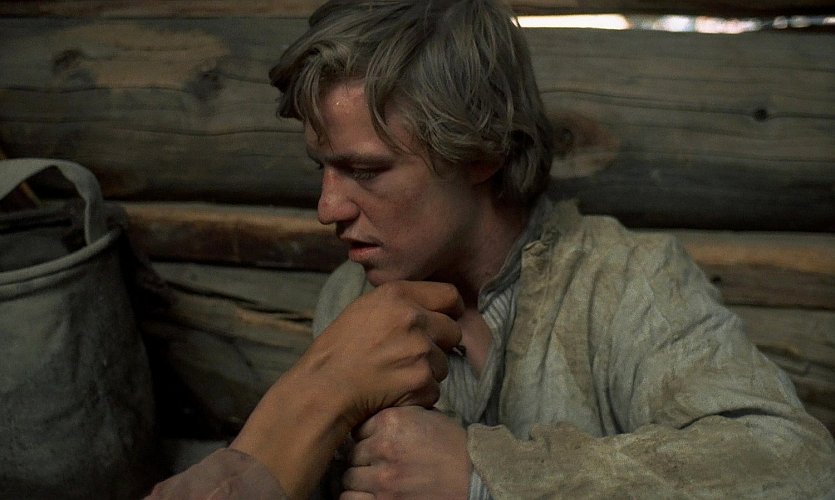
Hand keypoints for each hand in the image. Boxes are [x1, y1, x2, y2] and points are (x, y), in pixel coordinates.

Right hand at [301, 280, 463, 426]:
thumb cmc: (339, 349)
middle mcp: (413, 318)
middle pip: (453, 331)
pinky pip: (434, 389)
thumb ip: (400, 303)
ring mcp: (420, 350)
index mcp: (398, 295)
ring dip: (427, 371)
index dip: (450, 311)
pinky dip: (419, 394)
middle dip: (439, 344)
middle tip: (412, 355)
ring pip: (444, 363)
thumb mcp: (365, 309)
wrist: (325, 387)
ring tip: (397, 374)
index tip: (443, 321)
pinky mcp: (422, 380)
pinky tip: (395, 391)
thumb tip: (431, 308)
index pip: (450, 295)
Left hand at [341, 406, 470, 499]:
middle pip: (352, 454)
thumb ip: (398, 415)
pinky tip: (369, 496)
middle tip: (379, 466)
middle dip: (363, 461)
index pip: (358, 430)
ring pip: (349, 478)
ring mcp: (382, 478)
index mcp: (391, 420)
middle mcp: (382, 447)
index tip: (376, 446)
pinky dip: (355, 498)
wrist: (475, 478)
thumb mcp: (427, 417)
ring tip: (376, 483)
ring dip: (360, 481)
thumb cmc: (454, 448)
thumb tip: (372, 419)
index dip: (367, 439)